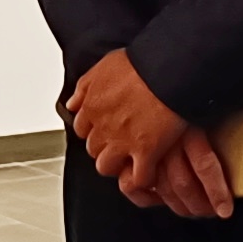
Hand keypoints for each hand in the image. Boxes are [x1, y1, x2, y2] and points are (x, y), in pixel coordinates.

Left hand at [65, 51, 234, 218]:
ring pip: (107, 167)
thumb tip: (72, 103)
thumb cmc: (143, 63)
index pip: (82, 129)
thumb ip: (86, 87)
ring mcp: (123, 142)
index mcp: (92, 105)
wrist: (169, 70)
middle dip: (106, 147)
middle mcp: (103, 126)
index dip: (96, 130)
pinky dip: (144, 178)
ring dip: (118, 164)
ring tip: (133, 159)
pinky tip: (151, 171)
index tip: (107, 129)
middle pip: (93, 149)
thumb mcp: (106, 65)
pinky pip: (138, 178)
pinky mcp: (146, 152)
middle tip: (122, 143)